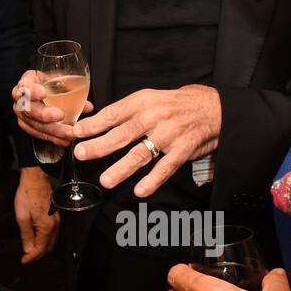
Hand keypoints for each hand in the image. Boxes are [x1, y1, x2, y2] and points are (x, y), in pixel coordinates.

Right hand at [10, 69, 91, 146]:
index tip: (43, 92)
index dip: (32, 90)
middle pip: (28, 108)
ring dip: (52, 130)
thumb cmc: (50, 82)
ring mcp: (22, 113)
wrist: (41, 89)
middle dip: (45, 113)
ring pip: (34, 124)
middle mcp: (21, 98)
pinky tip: (63, 140)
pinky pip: (37, 133)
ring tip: (68, 133)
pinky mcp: (26, 124)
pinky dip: (51, 138)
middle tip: (60, 115)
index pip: (24, 85)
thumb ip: (73, 90)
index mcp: (27, 81)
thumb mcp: (60, 79)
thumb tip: (88, 107)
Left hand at [14, 166, 58, 263]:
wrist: (36, 178)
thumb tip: (28, 249)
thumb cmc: (28, 195)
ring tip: (30, 250)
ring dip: (42, 247)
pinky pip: (52, 233)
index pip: (41, 248)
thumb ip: (26, 234)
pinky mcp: (55, 215)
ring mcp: (57, 220)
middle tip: (26, 257)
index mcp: (47, 227)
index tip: (23, 260)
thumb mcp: (22, 216)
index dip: (32, 257)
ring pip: (51, 240)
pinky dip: (45, 239)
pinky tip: (37, 238)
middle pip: (48, 247)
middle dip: (38, 254)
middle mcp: (55, 225)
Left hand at [71, 84, 220, 195]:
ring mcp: (169, 135)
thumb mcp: (149, 99)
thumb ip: (126, 112)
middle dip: (100, 145)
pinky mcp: (183, 150)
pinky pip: (165, 168)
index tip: (77, 132)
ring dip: (122, 168)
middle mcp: (155, 117)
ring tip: (106, 180)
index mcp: (143, 102)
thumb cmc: (174, 105)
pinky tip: (139, 191)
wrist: (213, 108)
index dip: (94, 124)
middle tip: (81, 154)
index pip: (114, 113)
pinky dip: (152, 180)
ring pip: (142, 153)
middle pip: (123, 134)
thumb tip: (96, 124)